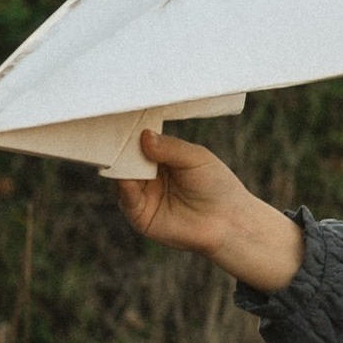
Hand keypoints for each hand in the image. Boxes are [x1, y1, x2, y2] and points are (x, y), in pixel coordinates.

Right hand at [115, 133, 305, 294]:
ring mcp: (142, 195)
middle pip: (126, 158)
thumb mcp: (196, 158)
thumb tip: (144, 136)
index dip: (132, 132)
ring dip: (121, 166)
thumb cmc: (217, 186)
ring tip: (122, 154)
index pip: (139, 142)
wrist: (228, 222)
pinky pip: (126, 199)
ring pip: (122, 177)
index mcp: (161, 158)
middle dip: (121, 147)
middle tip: (115, 135)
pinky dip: (125, 187)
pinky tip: (128, 178)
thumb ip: (170, 147)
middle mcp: (148, 176)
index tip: (124, 119)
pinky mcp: (140, 216)